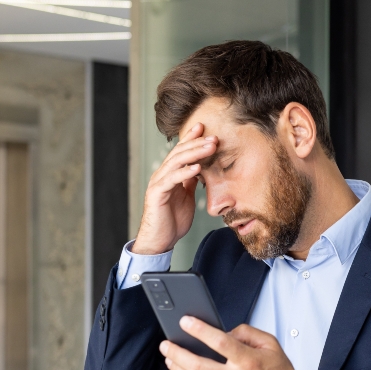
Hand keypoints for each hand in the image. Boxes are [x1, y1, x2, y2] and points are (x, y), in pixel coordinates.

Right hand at [132, 123, 216, 254]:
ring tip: (210, 147)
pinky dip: (185, 172)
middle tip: (214, 137)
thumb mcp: (186, 196)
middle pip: (179, 152)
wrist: (160, 240)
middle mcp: (162, 175)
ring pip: (176, 162)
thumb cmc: (173, 220)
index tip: (205, 129)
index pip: (181, 152)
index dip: (191, 139)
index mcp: (169, 175)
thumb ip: (189, 181)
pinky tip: (197, 167)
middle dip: (197, 143)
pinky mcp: (157, 194)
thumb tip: (199, 168)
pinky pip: (172, 180)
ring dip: (194, 153)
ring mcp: (158, 183)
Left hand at [160, 316, 303, 369]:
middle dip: (177, 353)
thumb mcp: (271, 345)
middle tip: (167, 344)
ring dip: (177, 369)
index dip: (199, 330)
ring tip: (170, 358)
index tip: (185, 322)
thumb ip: (247, 332)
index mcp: (249, 361)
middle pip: (198, 366)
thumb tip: (224, 332)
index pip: (219, 342)